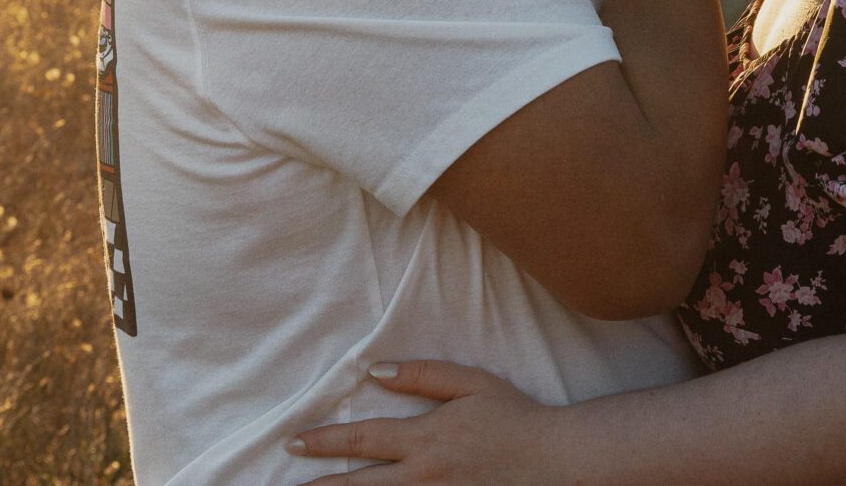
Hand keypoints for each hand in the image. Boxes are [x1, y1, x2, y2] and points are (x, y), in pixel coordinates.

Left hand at [287, 360, 556, 482]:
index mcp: (425, 438)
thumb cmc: (514, 417)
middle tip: (292, 484)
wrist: (553, 460)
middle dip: (322, 485)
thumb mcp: (471, 383)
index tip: (297, 442)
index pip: (363, 439)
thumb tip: (377, 371)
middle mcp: (424, 475)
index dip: (326, 442)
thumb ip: (423, 376)